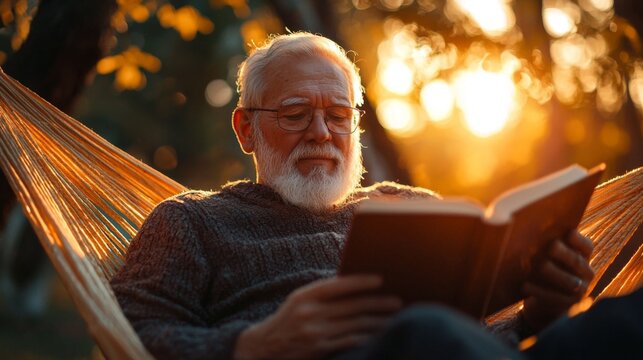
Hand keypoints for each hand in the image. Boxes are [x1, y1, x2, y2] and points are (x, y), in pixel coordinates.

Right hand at [233, 275, 401, 359]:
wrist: (263, 347)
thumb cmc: (289, 319)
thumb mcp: (300, 301)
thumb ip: (324, 294)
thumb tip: (359, 286)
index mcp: (304, 295)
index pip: (337, 285)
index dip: (360, 282)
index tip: (380, 279)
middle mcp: (309, 313)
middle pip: (352, 306)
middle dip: (378, 303)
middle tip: (398, 301)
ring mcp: (314, 333)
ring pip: (355, 325)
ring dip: (378, 322)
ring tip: (393, 319)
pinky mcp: (318, 350)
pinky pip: (349, 342)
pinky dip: (366, 337)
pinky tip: (378, 335)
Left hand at [522, 230, 594, 331]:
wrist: (542, 305)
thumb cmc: (544, 272)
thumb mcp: (549, 258)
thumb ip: (549, 245)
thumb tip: (533, 230)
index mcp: (583, 258)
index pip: (587, 247)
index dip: (579, 240)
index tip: (569, 232)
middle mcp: (585, 274)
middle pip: (577, 262)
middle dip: (564, 254)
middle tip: (551, 246)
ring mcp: (579, 291)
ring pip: (571, 282)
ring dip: (555, 273)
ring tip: (541, 266)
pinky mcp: (567, 306)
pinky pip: (554, 298)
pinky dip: (539, 291)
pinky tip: (525, 285)